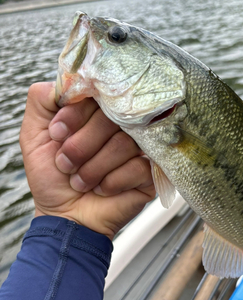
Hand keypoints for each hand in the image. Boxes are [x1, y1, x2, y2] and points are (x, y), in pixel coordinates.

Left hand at [20, 82, 154, 238]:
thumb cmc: (53, 178)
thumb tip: (67, 81)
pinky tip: (103, 190)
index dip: (74, 115)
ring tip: (81, 182)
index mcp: (96, 112)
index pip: (96, 94)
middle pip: (112, 117)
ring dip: (94, 168)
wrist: (66, 217)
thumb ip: (42, 100)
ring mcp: (139, 148)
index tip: (56, 135)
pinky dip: (112, 182)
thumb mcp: (34, 135)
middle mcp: (120, 126)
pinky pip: (138, 167)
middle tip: (65, 164)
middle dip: (81, 145)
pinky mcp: (151, 172)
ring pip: (125, 143)